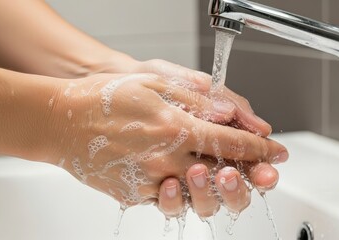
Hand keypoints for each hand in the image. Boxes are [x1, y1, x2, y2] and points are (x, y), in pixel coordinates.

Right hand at [45, 73, 286, 207]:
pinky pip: (169, 199)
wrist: (60, 122)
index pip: (232, 143)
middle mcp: (165, 159)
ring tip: (226, 176)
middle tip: (265, 172)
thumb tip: (233, 115)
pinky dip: (185, 192)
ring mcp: (149, 181)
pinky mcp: (134, 194)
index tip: (277, 151)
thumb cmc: (105, 98)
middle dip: (251, 176)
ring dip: (219, 189)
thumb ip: (198, 100)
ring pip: (199, 195)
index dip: (260, 148)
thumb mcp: (155, 82)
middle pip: (222, 177)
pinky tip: (187, 180)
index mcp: (174, 127)